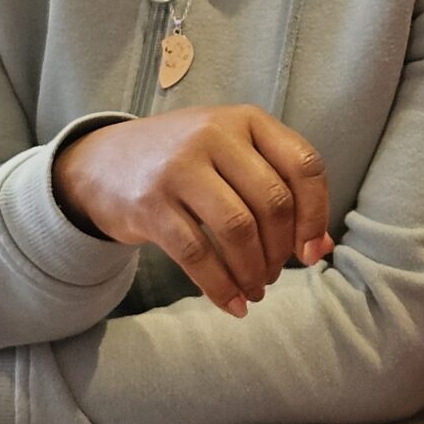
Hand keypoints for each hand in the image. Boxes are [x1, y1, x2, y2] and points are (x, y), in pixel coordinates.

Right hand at [52, 105, 332, 316]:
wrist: (101, 163)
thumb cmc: (185, 163)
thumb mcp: (233, 157)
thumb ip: (280, 190)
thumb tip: (322, 247)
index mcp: (246, 119)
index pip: (304, 165)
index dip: (316, 214)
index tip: (311, 252)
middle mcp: (214, 135)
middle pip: (273, 202)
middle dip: (282, 250)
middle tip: (275, 274)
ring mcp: (179, 167)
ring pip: (238, 229)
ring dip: (254, 271)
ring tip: (255, 289)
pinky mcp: (150, 203)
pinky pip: (197, 254)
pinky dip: (220, 287)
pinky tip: (232, 304)